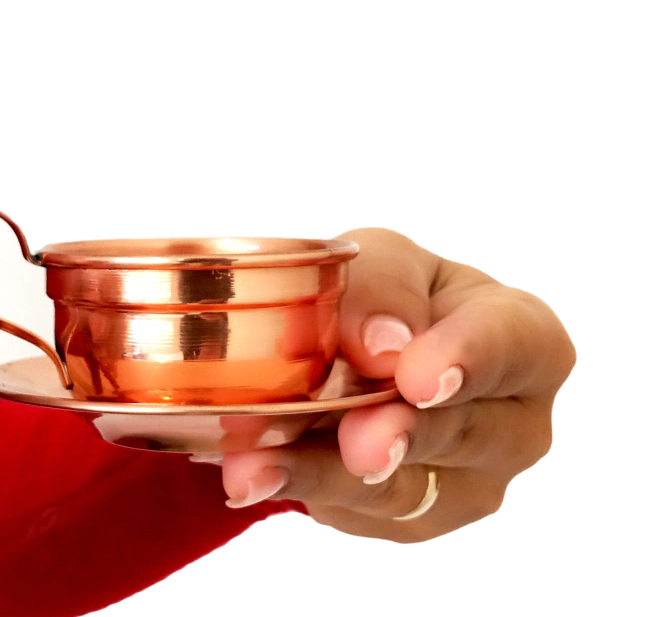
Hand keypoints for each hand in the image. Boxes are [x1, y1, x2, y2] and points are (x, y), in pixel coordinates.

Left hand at [215, 228, 575, 540]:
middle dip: (399, 435)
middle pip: (461, 433)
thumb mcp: (383, 261)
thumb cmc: (392, 294)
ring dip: (324, 474)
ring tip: (257, 465)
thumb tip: (382, 343)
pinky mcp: (414, 517)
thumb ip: (384, 289)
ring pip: (402, 487)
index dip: (468, 363)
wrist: (361, 344)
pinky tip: (252, 471)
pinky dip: (299, 485)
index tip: (417, 380)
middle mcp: (515, 421)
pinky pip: (358, 512)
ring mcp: (470, 480)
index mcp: (525, 338)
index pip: (513, 347)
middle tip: (355, 443)